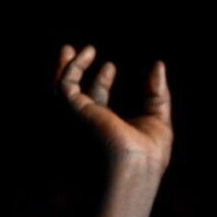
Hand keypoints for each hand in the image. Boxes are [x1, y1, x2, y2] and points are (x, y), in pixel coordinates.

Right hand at [55, 46, 172, 170]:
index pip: (95, 104)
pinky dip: (72, 68)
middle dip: (69, 73)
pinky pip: (64, 85)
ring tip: (70, 48)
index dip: (100, 82)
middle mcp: (86, 127)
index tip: (111, 66)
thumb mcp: (157, 119)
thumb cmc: (148, 155)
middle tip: (74, 51)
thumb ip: (156, 94)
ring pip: (59, 91)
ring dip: (64, 67)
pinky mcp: (73, 112)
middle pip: (71, 96)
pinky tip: (86, 54)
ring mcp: (77, 121)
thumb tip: (157, 64)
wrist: (135, 168)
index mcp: (103, 132)